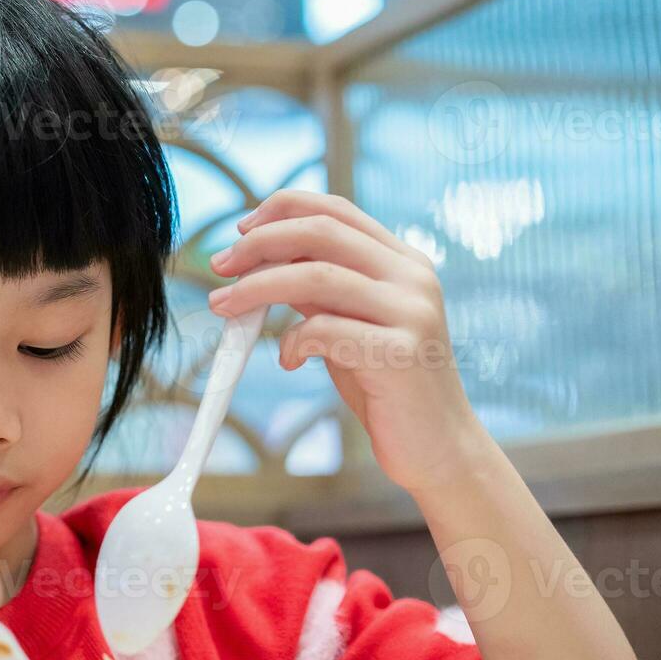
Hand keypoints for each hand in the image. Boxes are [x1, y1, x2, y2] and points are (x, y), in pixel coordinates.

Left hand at [208, 190, 486, 493]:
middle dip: (259, 244)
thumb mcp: (351, 323)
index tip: (240, 230)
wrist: (440, 449)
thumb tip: (261, 260)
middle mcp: (412, 276)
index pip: (336, 210)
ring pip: (316, 275)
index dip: (282, 210)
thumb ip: (319, 290)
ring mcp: (412, 311)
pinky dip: (292, 341)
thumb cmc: (387, 386)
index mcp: (402, 261)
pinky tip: (287, 360)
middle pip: (321, 232)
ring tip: (225, 307)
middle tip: (220, 266)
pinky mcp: (402, 353)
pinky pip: (325, 330)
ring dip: (256, 288)